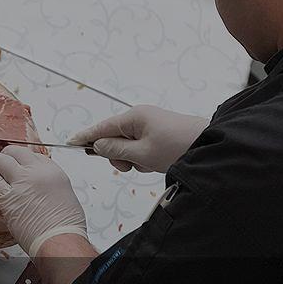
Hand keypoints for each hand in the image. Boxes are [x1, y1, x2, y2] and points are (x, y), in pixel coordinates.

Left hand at [0, 146, 86, 257]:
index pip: (35, 156)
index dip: (25, 158)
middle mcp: (36, 172)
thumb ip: (51, 186)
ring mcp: (20, 182)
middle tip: (4, 156)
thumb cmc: (66, 226)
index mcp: (53, 172)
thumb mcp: (66, 196)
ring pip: (2, 161)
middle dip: (9, 153)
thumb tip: (42, 186)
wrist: (59, 240)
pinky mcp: (6, 197)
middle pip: (18, 153)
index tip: (20, 160)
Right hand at [67, 105, 207, 172]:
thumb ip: (116, 150)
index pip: (101, 127)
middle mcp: (140, 118)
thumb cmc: (179, 147)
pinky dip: (143, 157)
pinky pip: (141, 147)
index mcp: (134, 117)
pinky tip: (156, 163)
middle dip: (117, 155)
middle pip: (114, 138)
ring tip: (149, 165)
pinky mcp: (160, 134)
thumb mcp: (142, 153)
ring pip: (128, 145)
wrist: (212, 147)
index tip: (70, 143)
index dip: (85, 137)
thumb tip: (98, 146)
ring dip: (132, 159)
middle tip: (129, 167)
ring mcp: (151, 125)